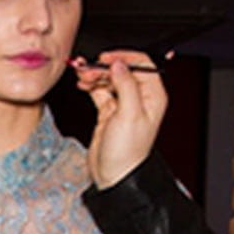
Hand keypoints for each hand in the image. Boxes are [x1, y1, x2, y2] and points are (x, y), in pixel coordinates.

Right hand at [72, 50, 166, 190]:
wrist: (114, 176)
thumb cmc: (127, 153)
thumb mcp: (129, 114)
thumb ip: (125, 85)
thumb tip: (119, 64)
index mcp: (152, 95)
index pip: (141, 64)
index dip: (123, 57)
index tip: (106, 58)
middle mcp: (139, 98)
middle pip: (122, 70)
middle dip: (104, 67)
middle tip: (87, 68)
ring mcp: (123, 104)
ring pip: (109, 79)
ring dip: (94, 75)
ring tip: (81, 75)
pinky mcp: (109, 112)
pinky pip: (100, 91)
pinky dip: (90, 86)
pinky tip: (82, 84)